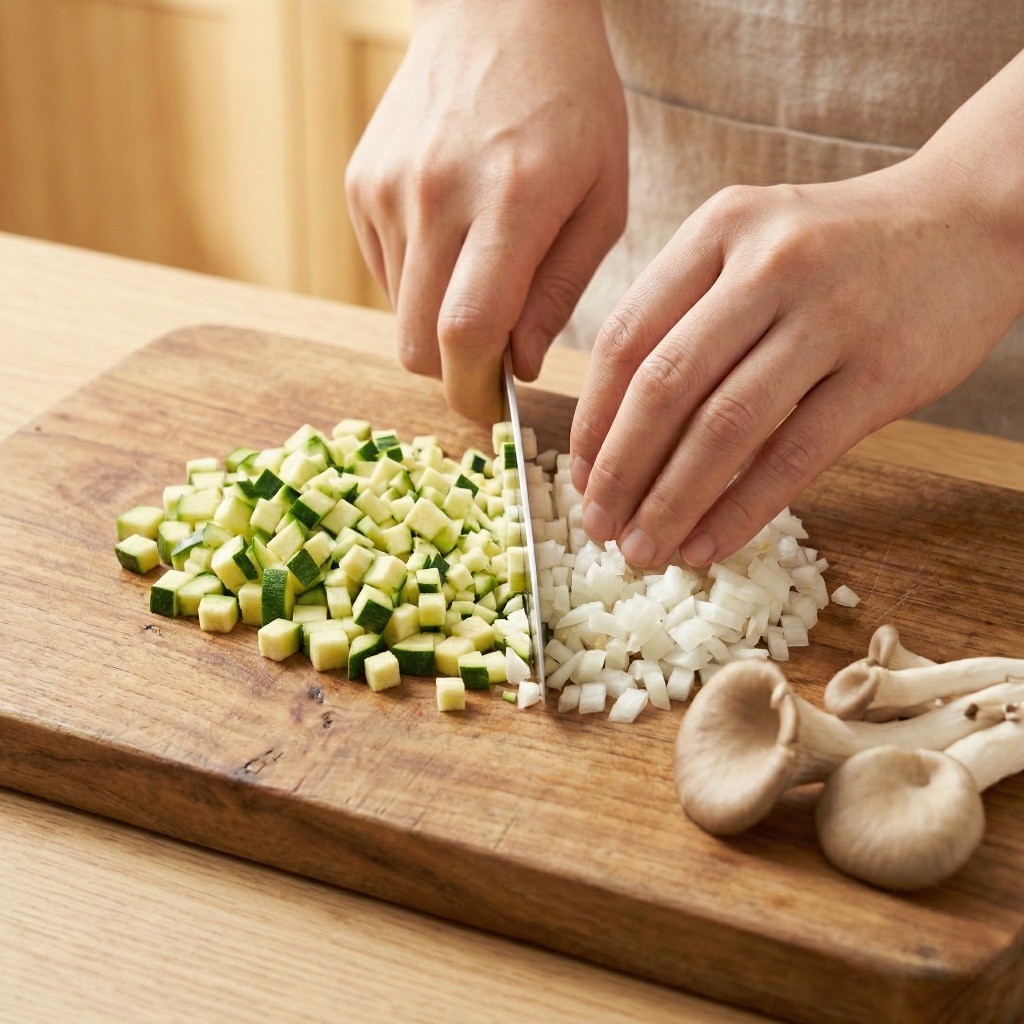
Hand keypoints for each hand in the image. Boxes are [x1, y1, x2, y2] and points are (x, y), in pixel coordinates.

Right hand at [345, 0, 627, 422]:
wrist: (499, 11)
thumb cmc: (571, 107)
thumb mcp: (601, 198)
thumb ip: (560, 291)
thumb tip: (520, 366)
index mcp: (511, 199)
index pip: (468, 331)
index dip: (474, 393)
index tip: (493, 414)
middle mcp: (435, 194)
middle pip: (418, 343)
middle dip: (453, 376)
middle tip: (491, 367)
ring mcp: (387, 188)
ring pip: (399, 314)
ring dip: (439, 325)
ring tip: (482, 277)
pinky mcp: (361, 184)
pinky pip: (385, 274)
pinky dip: (419, 284)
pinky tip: (454, 242)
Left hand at [570, 155, 1023, 568]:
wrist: (968, 220)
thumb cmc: (835, 250)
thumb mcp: (750, 246)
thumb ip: (684, 315)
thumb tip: (616, 433)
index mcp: (718, 230)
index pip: (626, 338)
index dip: (594, 421)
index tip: (580, 478)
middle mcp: (768, 264)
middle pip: (665, 387)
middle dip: (621, 472)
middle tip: (600, 527)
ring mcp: (830, 316)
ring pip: (726, 428)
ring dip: (673, 502)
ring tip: (645, 551)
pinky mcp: (883, 372)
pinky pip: (795, 457)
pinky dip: (741, 511)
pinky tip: (708, 545)